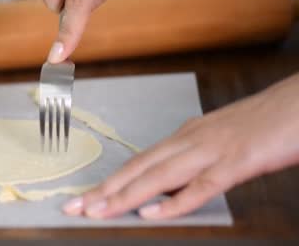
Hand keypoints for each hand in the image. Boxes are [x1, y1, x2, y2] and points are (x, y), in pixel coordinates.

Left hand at [63, 73, 298, 218]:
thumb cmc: (263, 123)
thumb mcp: (220, 142)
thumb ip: (195, 161)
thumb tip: (172, 183)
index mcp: (185, 136)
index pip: (138, 162)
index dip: (109, 182)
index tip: (84, 196)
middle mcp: (190, 140)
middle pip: (138, 169)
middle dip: (103, 191)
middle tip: (73, 206)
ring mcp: (212, 150)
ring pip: (158, 176)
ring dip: (124, 196)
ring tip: (97, 211)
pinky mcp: (237, 162)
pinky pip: (201, 186)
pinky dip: (175, 201)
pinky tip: (152, 213)